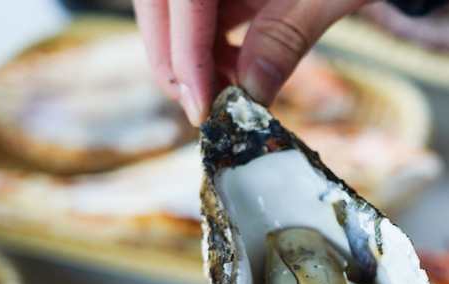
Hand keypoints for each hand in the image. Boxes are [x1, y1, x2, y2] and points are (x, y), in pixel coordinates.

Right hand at [132, 0, 371, 124]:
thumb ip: (288, 36)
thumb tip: (253, 93)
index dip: (184, 51)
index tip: (201, 103)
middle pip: (160, 1)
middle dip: (175, 57)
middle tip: (203, 107)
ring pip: (174, 9)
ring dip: (194, 54)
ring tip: (234, 88)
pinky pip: (198, 8)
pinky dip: (211, 41)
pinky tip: (241, 68)